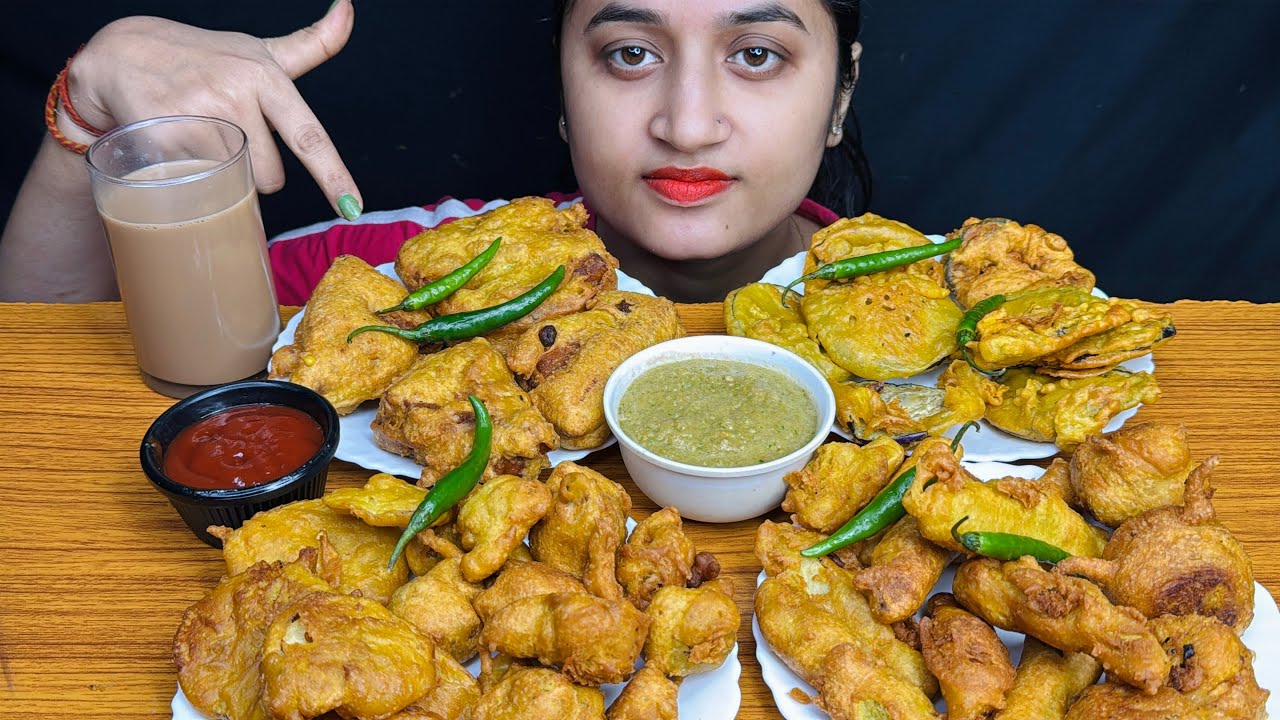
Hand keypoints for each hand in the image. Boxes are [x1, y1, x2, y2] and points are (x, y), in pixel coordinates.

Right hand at [71, 1, 362, 218]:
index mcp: (266, 77)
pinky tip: (177, 148)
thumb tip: (348, 8)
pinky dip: (191, 177)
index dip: (332, 175)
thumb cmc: (206, 57)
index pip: (308, 136)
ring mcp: (196, 113)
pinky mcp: (160, 133)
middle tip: (230, 138)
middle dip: (256, 171)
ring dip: (224, 176)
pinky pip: (196, 181)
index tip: (351, 207)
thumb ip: (312, 43)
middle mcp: (234, 93)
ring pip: (235, 183)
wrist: (123, 53)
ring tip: (204, 140)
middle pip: (270, 177)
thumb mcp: (260, 51)